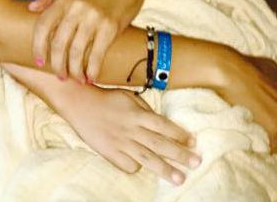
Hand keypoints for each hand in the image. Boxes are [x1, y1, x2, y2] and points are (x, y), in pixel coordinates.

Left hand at [29, 0, 144, 82]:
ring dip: (74, 70)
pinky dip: (92, 69)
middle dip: (57, 64)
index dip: (38, 46)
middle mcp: (76, 8)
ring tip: (75, 78)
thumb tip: (30, 8)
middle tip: (60, 75)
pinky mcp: (110, 27)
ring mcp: (93, 18)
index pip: (43, 26)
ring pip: (76, 52)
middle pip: (58, 43)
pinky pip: (97, 54)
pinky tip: (90, 77)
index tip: (39, 62)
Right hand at [56, 82, 199, 183]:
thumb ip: (144, 109)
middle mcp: (131, 129)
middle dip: (180, 154)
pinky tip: (145, 168)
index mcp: (137, 114)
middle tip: (197, 162)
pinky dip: (137, 167)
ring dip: (166, 169)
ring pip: (148, 158)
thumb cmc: (106, 99)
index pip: (163, 125)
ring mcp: (121, 143)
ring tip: (181, 178)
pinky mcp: (110, 153)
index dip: (179, 134)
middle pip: (160, 144)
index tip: (193, 142)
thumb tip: (160, 122)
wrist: (80, 104)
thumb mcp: (128, 96)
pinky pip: (128, 164)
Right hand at [213, 50, 276, 152]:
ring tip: (257, 138)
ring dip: (272, 141)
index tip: (267, 122)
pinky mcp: (275, 127)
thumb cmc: (243, 67)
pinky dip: (265, 146)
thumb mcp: (269, 66)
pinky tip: (254, 143)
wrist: (229, 71)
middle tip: (262, 132)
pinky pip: (274, 146)